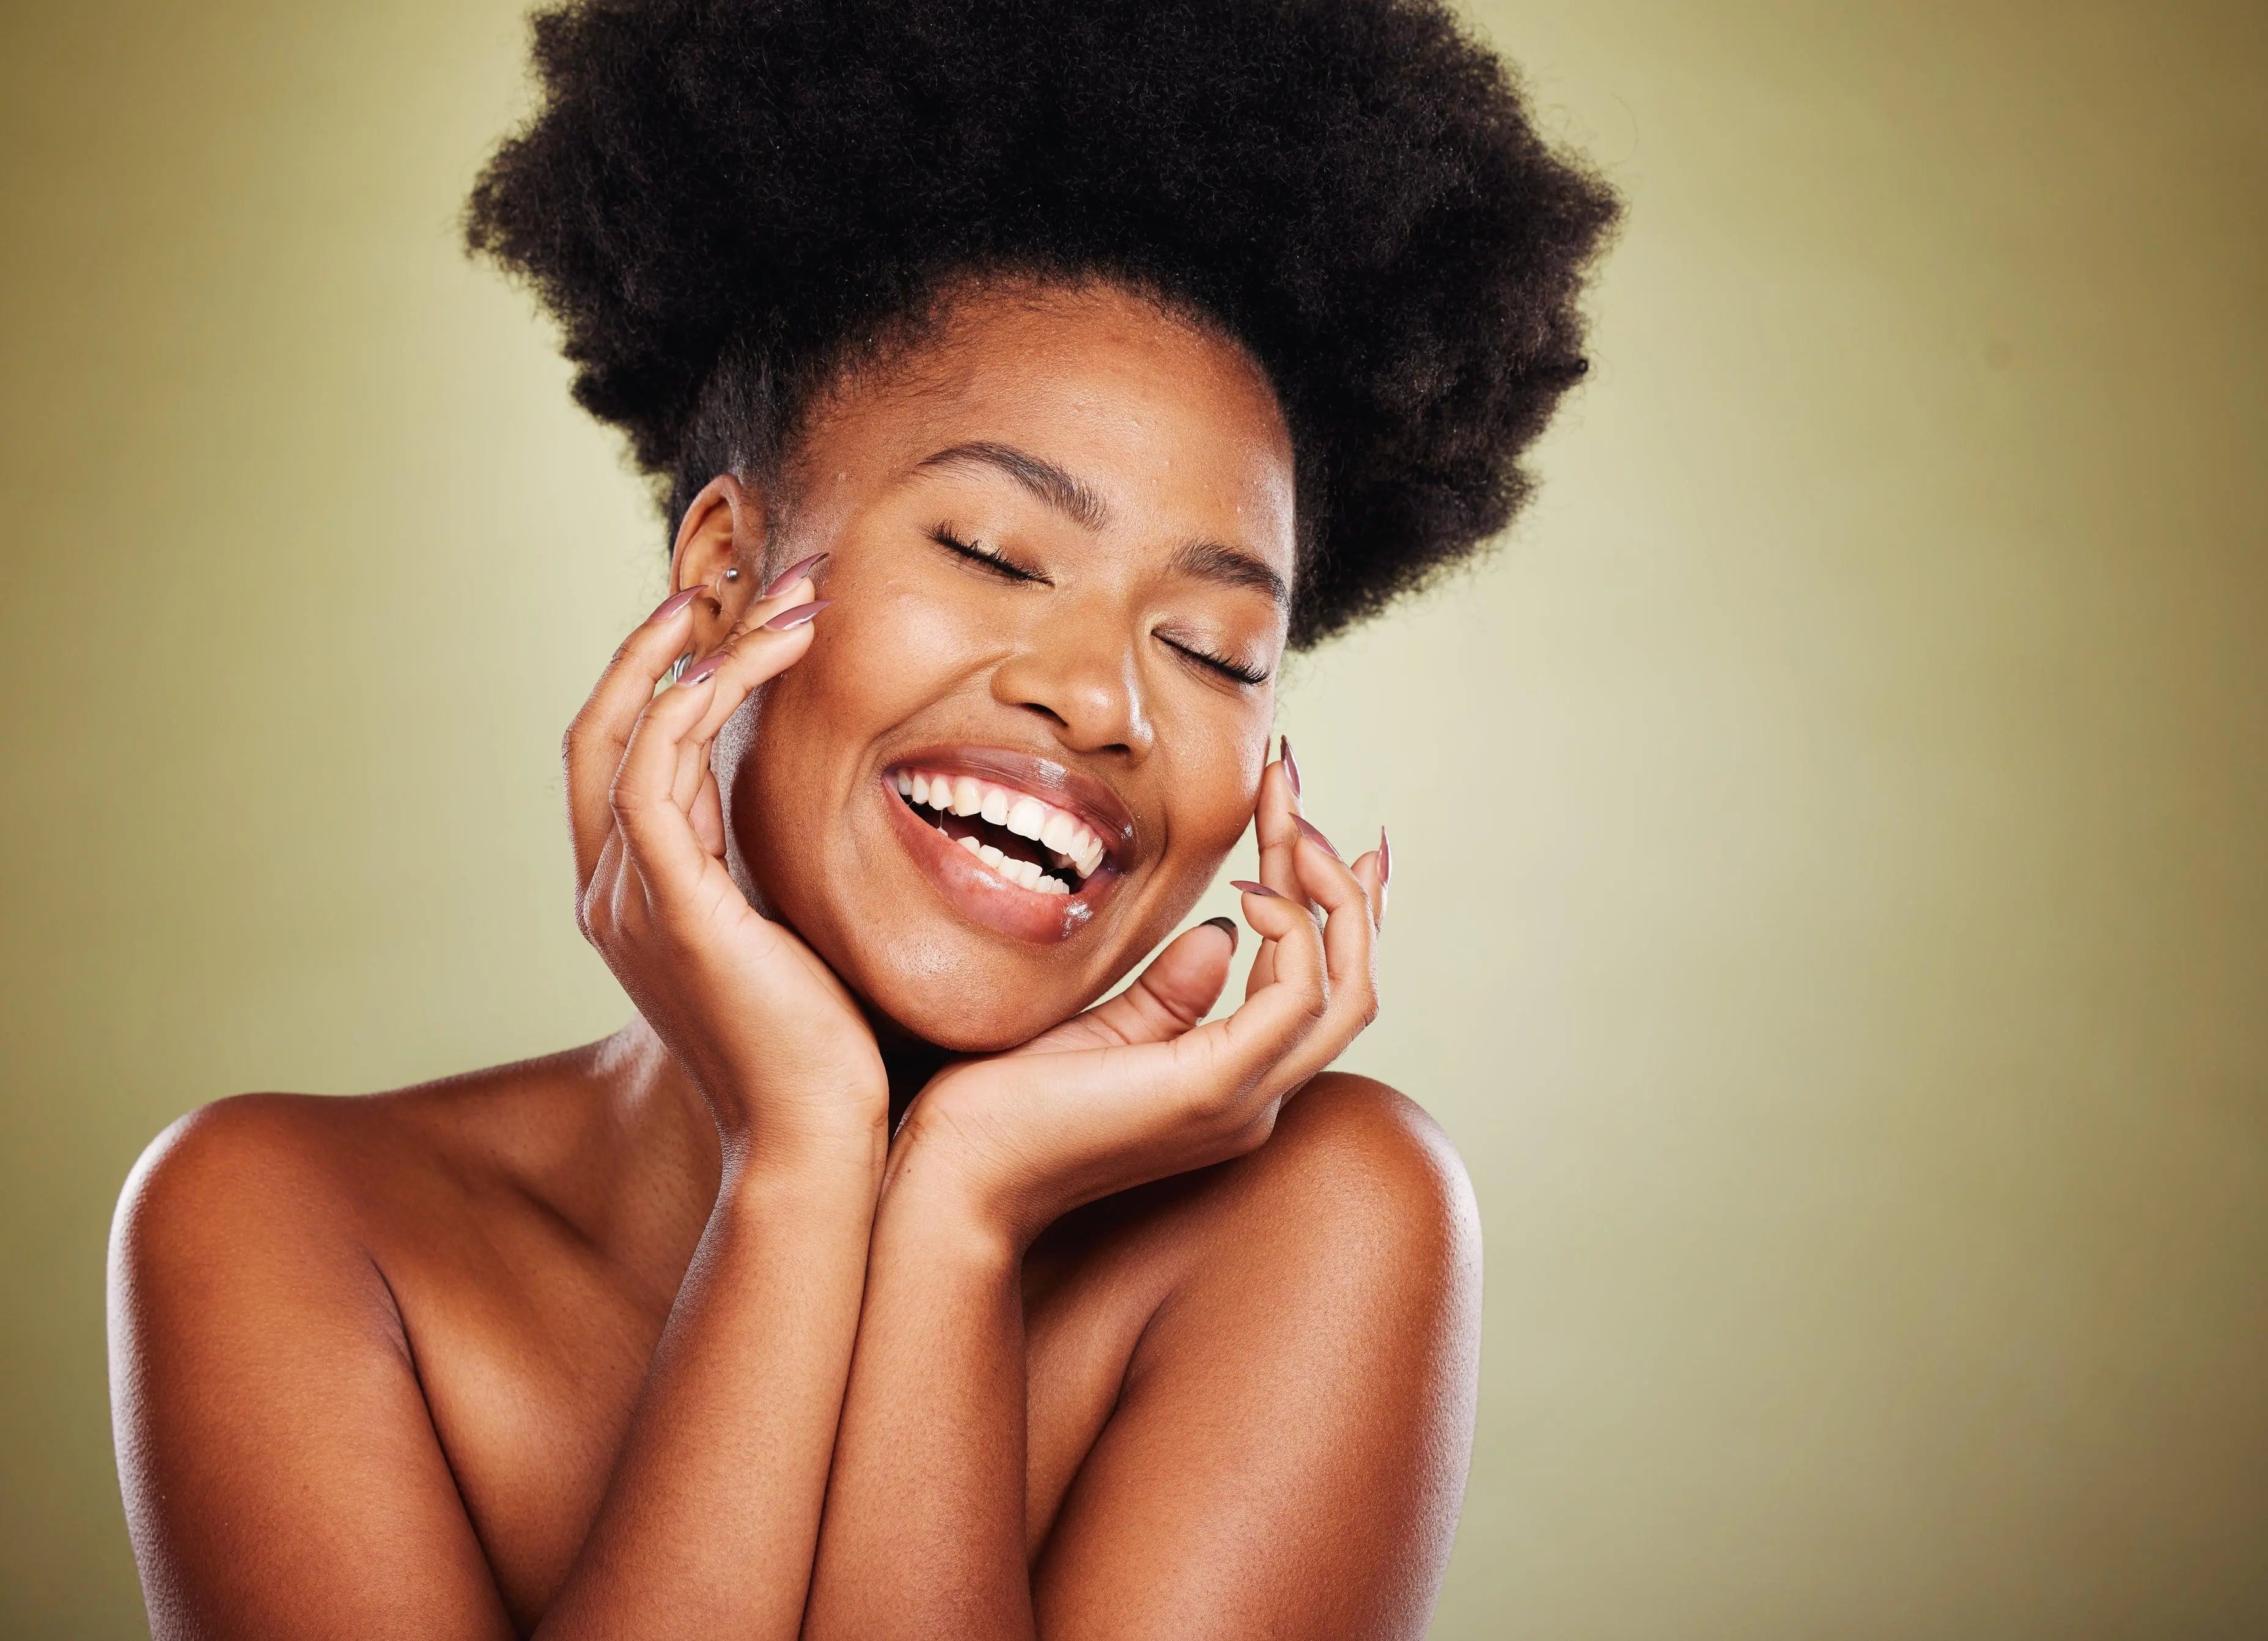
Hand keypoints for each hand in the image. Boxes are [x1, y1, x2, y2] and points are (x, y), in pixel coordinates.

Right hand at [565, 571, 886, 1166]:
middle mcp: (613, 893)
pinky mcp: (670, 907)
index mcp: (636, 899)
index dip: (659, 673)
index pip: (618, 754)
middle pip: (603, 724)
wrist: (820, 1142)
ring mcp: (629, 900)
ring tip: (798, 595)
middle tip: (759, 573)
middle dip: (672, 638)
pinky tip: (762, 655)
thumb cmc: (827, 1051)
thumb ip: (773, 874)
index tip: (733, 612)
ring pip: (637, 730)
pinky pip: (657, 769)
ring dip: (715, 649)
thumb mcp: (791, 937)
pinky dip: (699, 699)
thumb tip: (824, 817)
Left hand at [890, 746, 1385, 1244]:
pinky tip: (1252, 886)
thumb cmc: (1004, 1107)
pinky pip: (1297, 996)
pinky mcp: (1212, 1089)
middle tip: (1293, 787)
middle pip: (1351, 982)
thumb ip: (1168, 992)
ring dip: (1329, 892)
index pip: (1315, 986)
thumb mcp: (1101, 1030)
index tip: (1305, 819)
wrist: (954, 1177)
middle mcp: (1255, 1099)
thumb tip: (1223, 932)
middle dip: (1340, 880)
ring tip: (1288, 820)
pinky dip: (1292, 930)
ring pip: (1347, 990)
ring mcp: (1243, 1100)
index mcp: (1232, 1085)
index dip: (1327, 903)